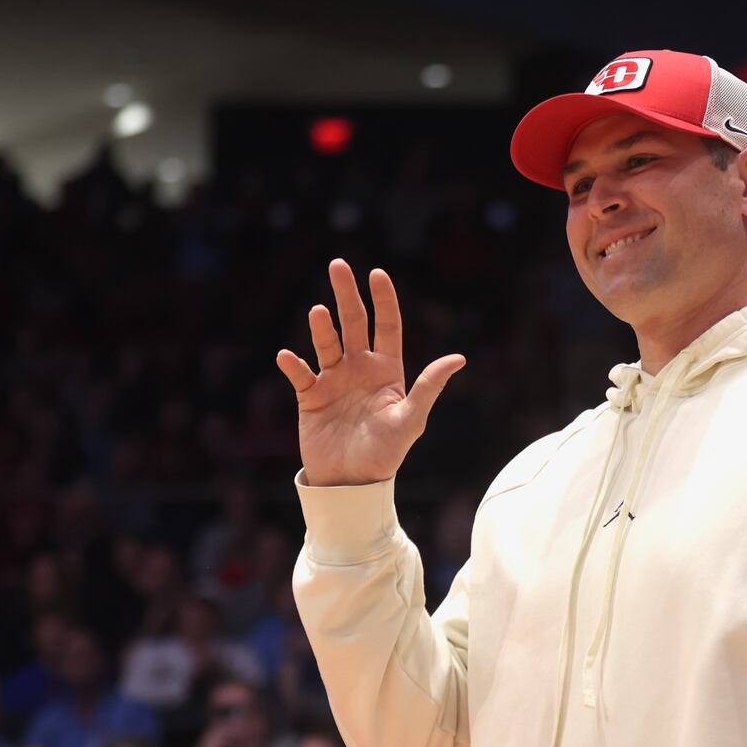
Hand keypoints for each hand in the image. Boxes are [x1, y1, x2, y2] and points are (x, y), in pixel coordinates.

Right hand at [276, 259, 465, 486]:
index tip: (376, 273)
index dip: (382, 299)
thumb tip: (459, 358)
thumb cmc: (387, 453)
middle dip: (347, 294)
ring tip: (319, 313)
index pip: (386, 325)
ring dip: (322, 328)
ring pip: (326, 343)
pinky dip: (293, 365)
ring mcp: (333, 380)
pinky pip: (300, 375)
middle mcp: (359, 368)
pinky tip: (288, 357)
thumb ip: (430, 386)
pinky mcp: (310, 397)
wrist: (354, 483)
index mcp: (387, 369)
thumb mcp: (411, 419)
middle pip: (354, 323)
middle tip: (338, 264)